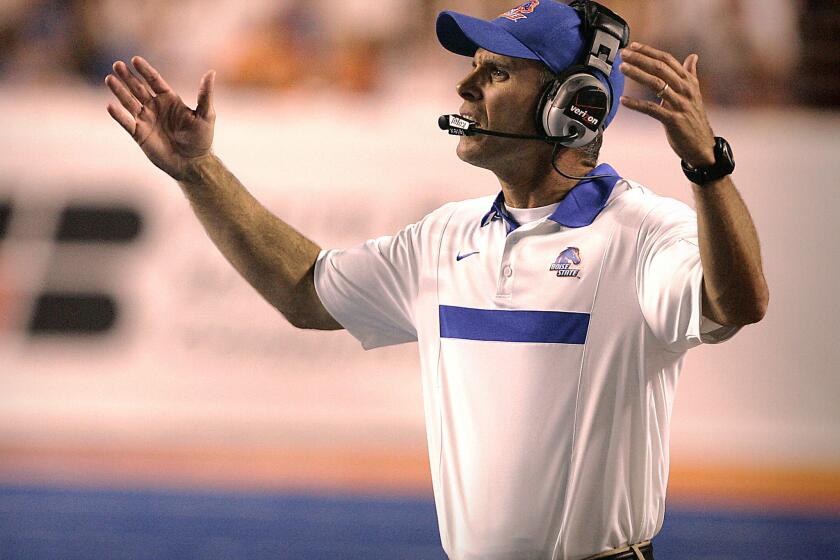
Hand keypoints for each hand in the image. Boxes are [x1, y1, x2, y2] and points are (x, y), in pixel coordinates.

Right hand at [105, 57, 215, 180]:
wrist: (193, 163)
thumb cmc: (202, 139)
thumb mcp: (206, 115)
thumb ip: (205, 94)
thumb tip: (211, 72)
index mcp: (170, 100)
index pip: (155, 81)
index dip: (145, 71)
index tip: (135, 60)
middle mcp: (156, 107)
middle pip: (138, 88)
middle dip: (128, 77)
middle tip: (117, 64)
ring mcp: (146, 120)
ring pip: (129, 102)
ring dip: (119, 91)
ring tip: (109, 78)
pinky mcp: (140, 134)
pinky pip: (126, 122)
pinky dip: (118, 115)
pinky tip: (110, 105)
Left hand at [618, 42, 715, 167]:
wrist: (702, 145)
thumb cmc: (694, 119)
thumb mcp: (694, 94)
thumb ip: (690, 74)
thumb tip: (693, 56)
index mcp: (689, 81)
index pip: (667, 60)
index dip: (650, 52)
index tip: (633, 46)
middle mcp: (686, 90)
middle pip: (660, 68)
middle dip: (640, 59)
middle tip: (623, 54)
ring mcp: (680, 105)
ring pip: (656, 84)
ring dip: (637, 74)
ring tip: (622, 69)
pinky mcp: (673, 120)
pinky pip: (652, 109)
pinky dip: (636, 104)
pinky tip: (623, 101)